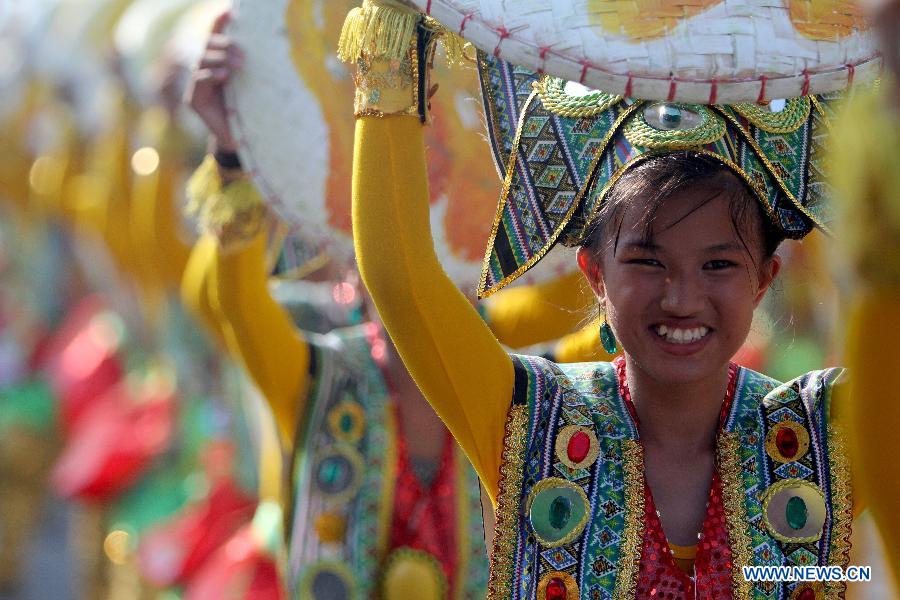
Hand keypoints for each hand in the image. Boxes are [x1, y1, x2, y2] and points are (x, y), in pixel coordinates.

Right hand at [184, 12, 244, 151]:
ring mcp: (197, 86)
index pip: (216, 38)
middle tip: (243, 55)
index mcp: (219, 64)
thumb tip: (276, 46)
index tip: (230, 13)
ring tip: (238, 64)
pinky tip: (223, 75)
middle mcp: (205, 71)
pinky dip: (210, 75)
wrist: (241, 141)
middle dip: (225, 45)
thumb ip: (255, 69)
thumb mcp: (255, 87)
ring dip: (220, 58)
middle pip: (208, 46)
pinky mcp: (194, 101)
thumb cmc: (250, 112)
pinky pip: (199, 81)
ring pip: (202, 61)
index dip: (220, 23)